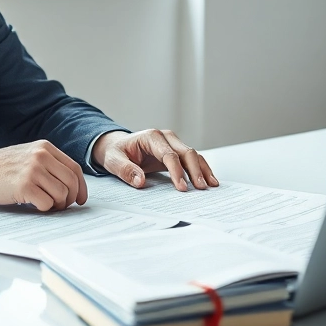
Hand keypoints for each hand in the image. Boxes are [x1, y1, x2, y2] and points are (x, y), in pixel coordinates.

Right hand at [0, 141, 87, 211]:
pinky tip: (34, 204)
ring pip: (62, 194)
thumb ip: (48, 163)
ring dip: (57, 205)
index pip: (74, 168)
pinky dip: (44, 208)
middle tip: (62, 206)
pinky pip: (47, 203)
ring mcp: (33, 170)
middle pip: (71, 182)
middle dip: (71, 198)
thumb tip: (71, 185)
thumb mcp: (28, 156)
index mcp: (44, 147)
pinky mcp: (24, 185)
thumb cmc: (1, 168)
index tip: (80, 199)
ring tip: (45, 204)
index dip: (81, 186)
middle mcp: (41, 156)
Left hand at [92, 130, 218, 191]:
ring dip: (203, 170)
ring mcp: (173, 144)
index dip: (177, 171)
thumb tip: (140, 181)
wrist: (118, 147)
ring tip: (211, 185)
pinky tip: (209, 180)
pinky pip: (192, 160)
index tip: (182, 188)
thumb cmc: (116, 152)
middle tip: (201, 188)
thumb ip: (125, 170)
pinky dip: (201, 169)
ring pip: (193, 155)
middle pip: (186, 152)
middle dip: (195, 171)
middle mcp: (166, 138)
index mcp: (151, 137)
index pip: (169, 154)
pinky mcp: (176, 152)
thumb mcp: (114, 161)